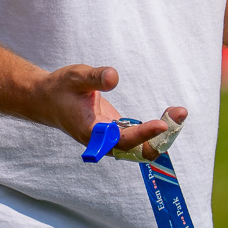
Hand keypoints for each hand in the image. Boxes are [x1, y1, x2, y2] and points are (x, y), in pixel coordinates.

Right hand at [33, 64, 188, 158]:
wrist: (47, 101)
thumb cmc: (61, 88)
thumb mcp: (76, 77)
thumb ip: (95, 77)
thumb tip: (114, 77)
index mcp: (92, 132)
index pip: (122, 140)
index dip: (143, 135)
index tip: (163, 124)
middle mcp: (104, 142)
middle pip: (138, 151)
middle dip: (161, 137)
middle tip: (180, 113)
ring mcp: (111, 140)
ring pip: (142, 147)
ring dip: (162, 135)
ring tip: (180, 113)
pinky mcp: (117, 134)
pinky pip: (140, 139)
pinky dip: (156, 130)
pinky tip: (172, 115)